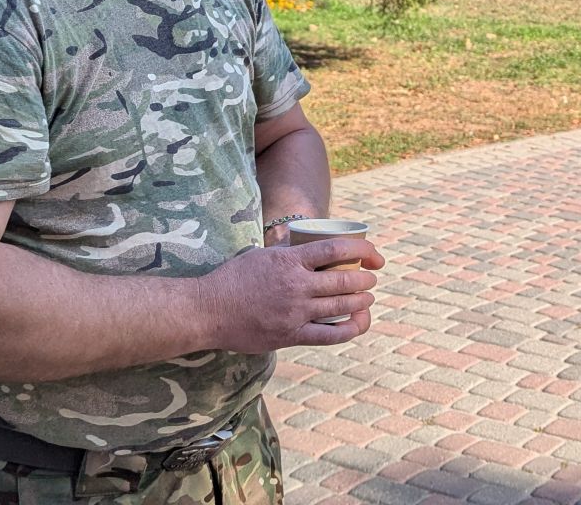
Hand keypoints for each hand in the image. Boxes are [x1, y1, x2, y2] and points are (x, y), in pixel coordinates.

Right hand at [199, 238, 384, 351]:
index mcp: (289, 261)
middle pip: (344, 279)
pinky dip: (350, 329)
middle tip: (371, 277)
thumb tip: (310, 245)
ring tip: (367, 298)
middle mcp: (296, 286)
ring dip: (362, 301)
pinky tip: (359, 323)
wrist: (208, 311)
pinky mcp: (290, 336)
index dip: (362, 250)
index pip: (336, 249)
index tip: (373, 254)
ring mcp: (295, 313)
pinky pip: (330, 335)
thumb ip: (288, 253)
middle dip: (365, 278)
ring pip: (341, 306)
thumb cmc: (232, 279)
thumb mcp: (262, 255)